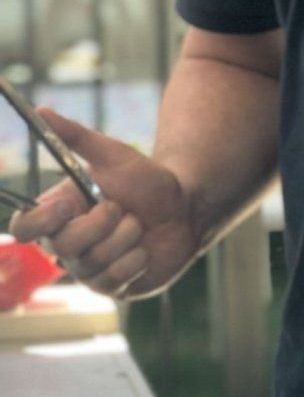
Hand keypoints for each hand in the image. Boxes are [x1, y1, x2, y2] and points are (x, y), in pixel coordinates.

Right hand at [6, 109, 199, 297]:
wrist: (186, 208)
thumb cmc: (147, 180)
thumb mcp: (113, 154)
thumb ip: (75, 135)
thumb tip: (40, 110)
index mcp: (60, 213)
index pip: (24, 227)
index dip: (38, 221)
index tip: (67, 206)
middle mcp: (67, 244)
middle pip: (63, 246)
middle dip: (101, 223)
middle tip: (122, 208)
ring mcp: (88, 269)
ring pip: (92, 262)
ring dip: (125, 238)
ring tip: (138, 225)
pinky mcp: (111, 286)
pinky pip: (113, 279)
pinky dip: (135, 259)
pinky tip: (144, 249)